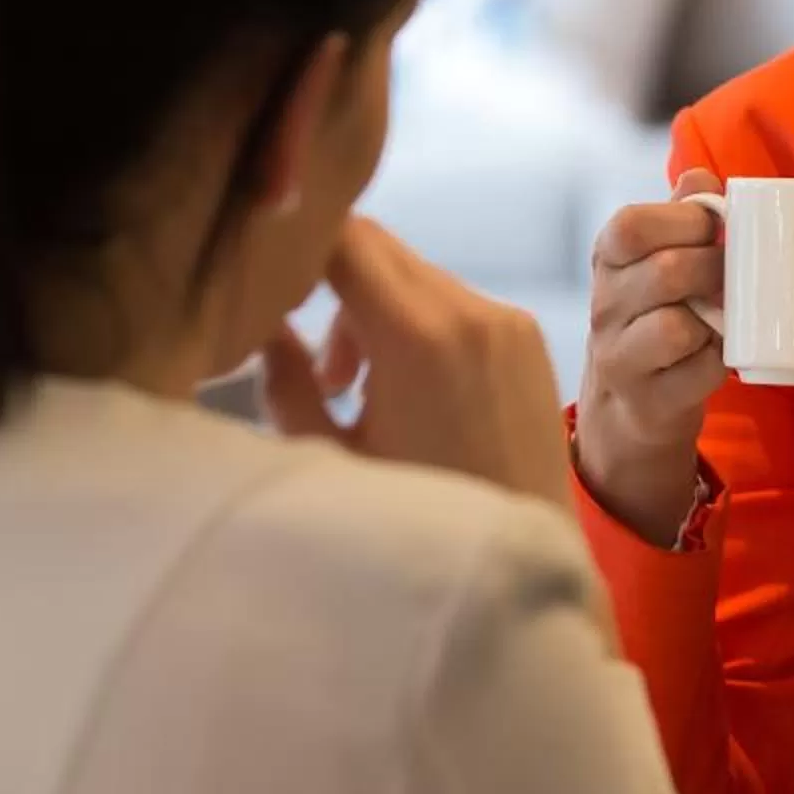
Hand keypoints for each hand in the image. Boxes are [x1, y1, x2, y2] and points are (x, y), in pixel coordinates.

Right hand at [260, 217, 571, 510]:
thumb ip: (286, 381)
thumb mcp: (330, 457)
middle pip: (377, 247)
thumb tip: (263, 321)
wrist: (527, 557)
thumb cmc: (417, 523)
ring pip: (415, 274)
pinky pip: (457, 301)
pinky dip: (421, 325)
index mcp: (417, 334)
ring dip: (376, 311)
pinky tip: (415, 395)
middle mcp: (471, 310)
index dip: (297, 245)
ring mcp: (508, 319)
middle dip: (332, 287)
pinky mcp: (530, 336)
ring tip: (364, 394)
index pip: (344, 236)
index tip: (268, 287)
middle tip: (326, 373)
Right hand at [574, 168, 728, 543]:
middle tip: (731, 276)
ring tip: (721, 318)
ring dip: (714, 320)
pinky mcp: (646, 402)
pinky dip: (718, 362)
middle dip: (713, 269)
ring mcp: (619, 358)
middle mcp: (604, 307)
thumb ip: (681, 214)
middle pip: (665, 271)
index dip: (684, 220)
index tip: (713, 228)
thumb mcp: (659, 258)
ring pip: (674, 327)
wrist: (631, 405)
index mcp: (608, 260)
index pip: (631, 225)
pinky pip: (697, 372)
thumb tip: (701, 175)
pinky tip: (714, 356)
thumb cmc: (655, 315)